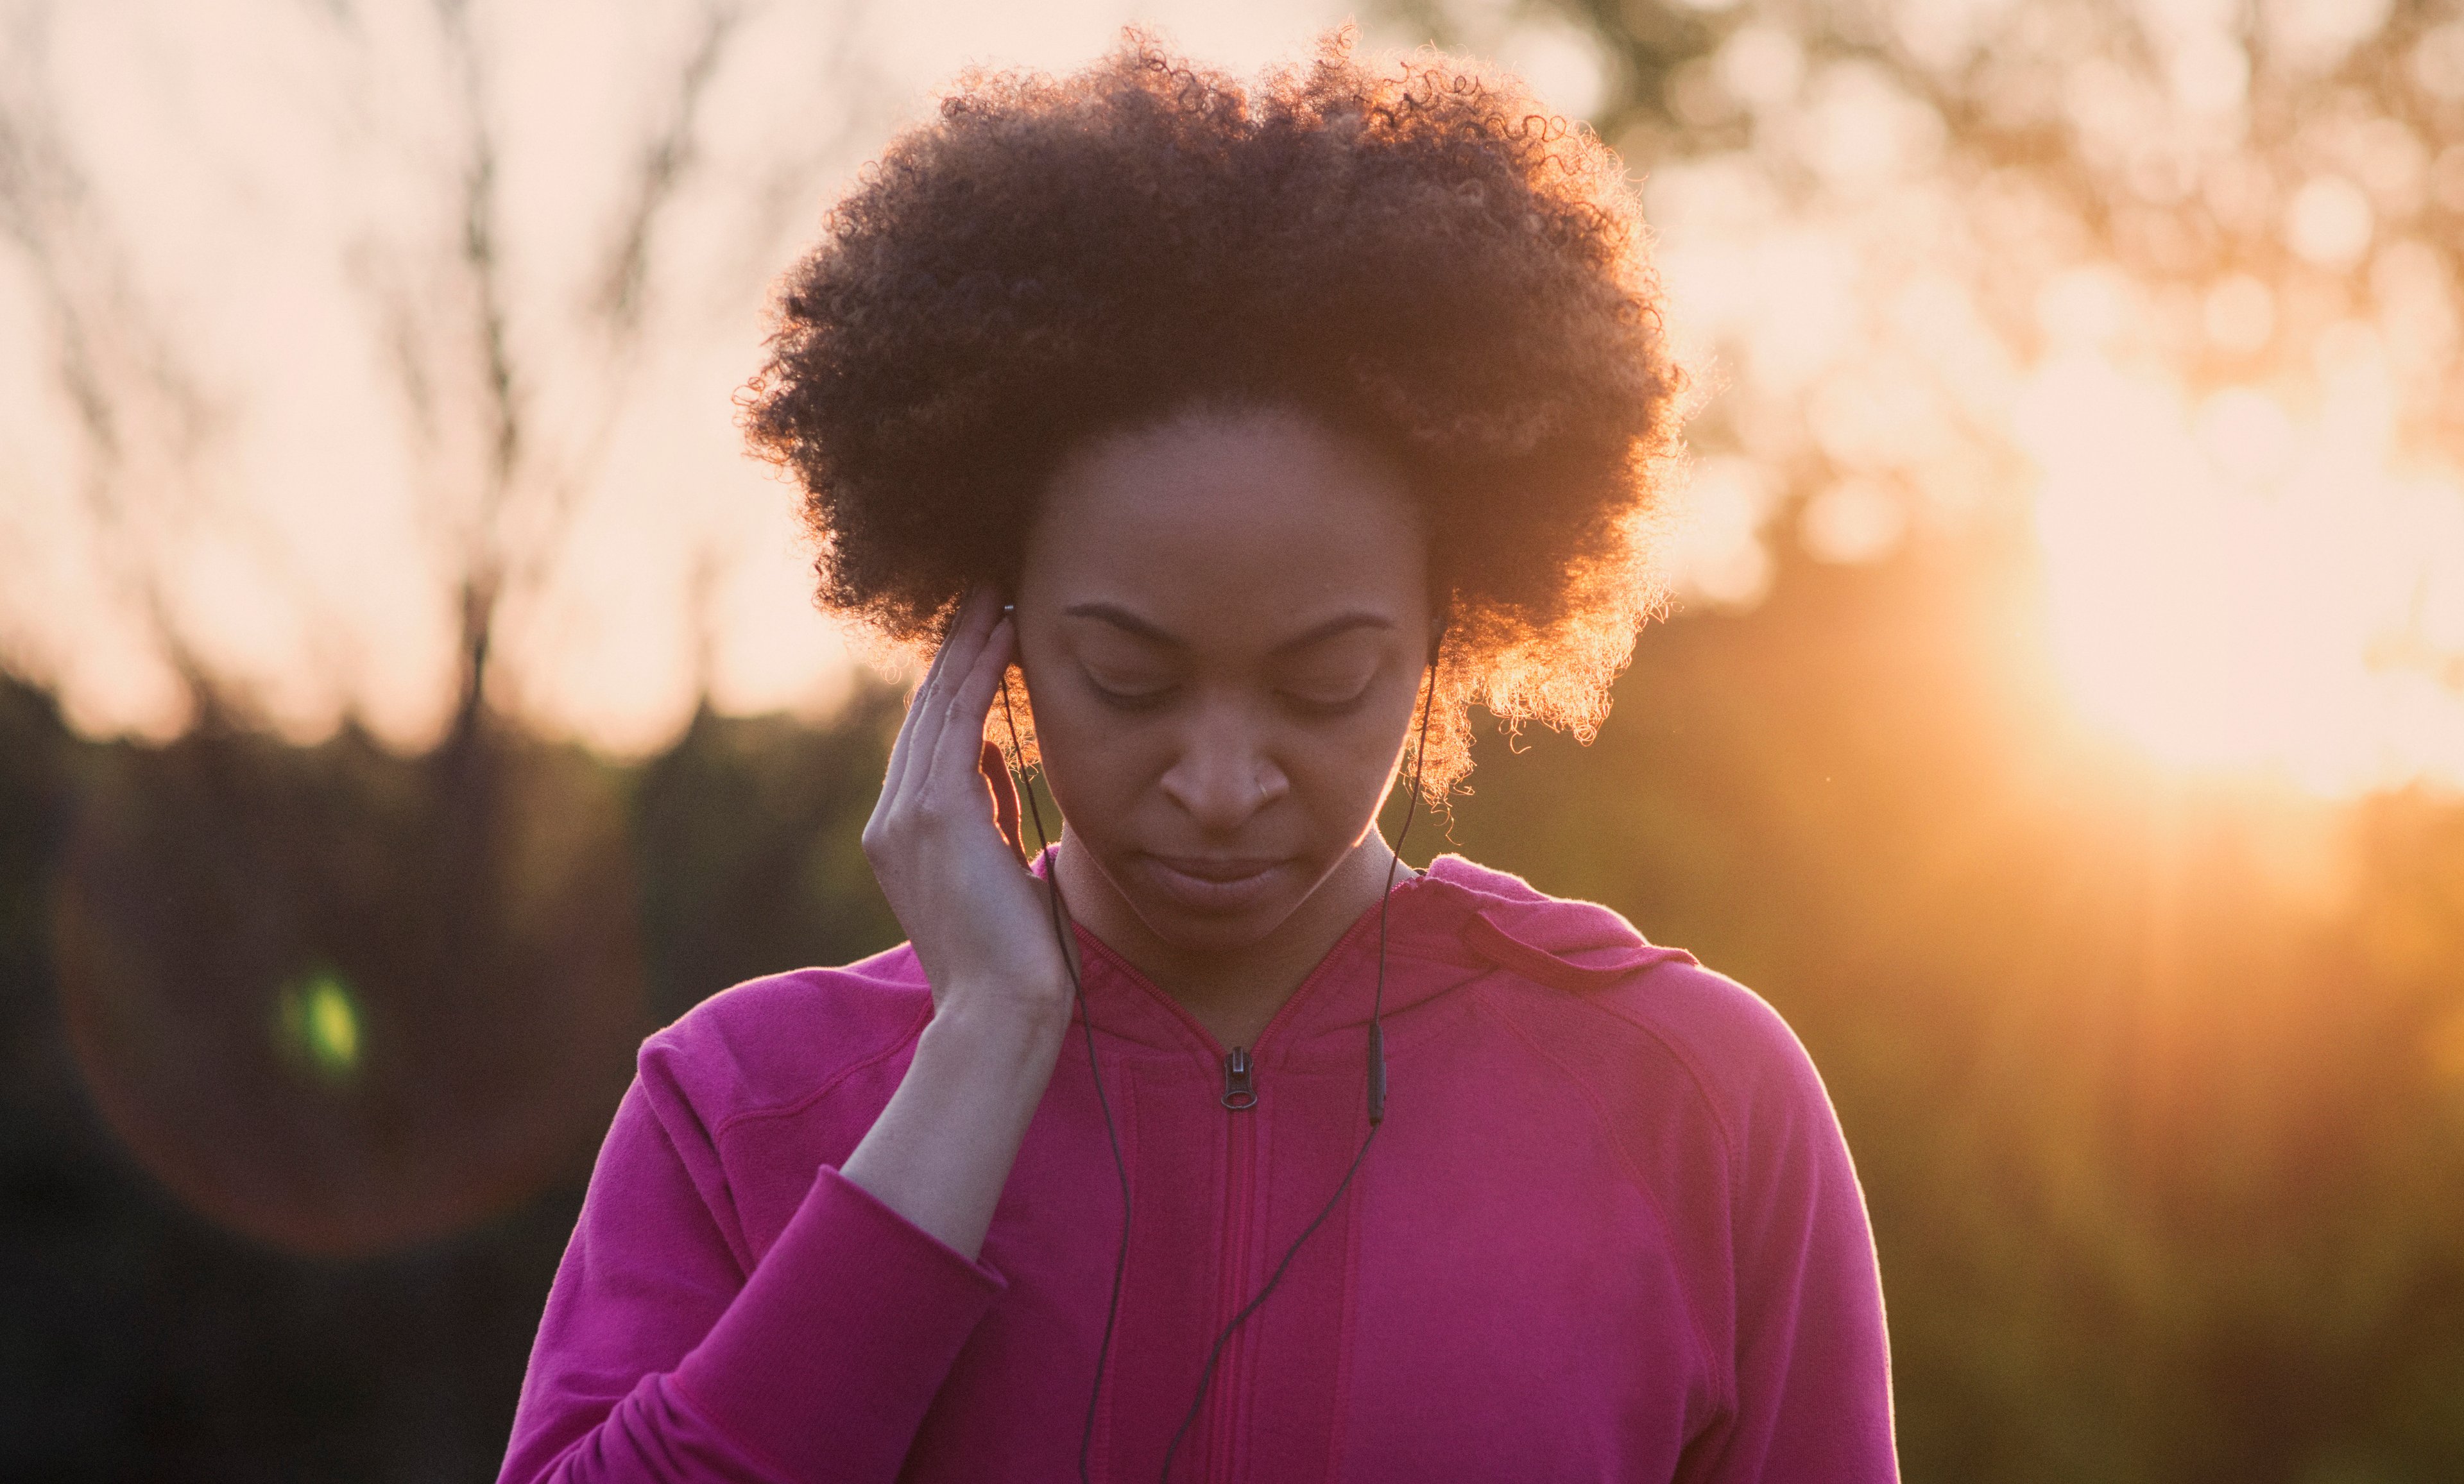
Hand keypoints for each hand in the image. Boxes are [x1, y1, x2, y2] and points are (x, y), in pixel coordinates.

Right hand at [862, 588, 1073, 1031]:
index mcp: (901, 836)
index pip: (928, 741)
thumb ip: (987, 813)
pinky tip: (1006, 636)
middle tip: (987, 592)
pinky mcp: (932, 814)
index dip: (955, 683)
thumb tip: (991, 756)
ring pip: (937, 708)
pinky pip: (957, 723)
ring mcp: (904, 815)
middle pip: (924, 713)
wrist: (1002, 1009)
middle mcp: (891, 820)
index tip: (985, 635)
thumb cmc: (1014, 953)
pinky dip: (981, 675)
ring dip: (970, 647)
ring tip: (999, 596)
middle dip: (957, 649)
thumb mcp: (998, 867)